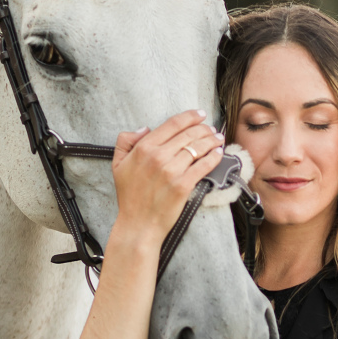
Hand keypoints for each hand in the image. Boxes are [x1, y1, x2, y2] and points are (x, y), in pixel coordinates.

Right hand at [111, 110, 223, 244]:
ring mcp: (172, 171)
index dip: (190, 116)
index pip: (172, 124)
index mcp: (143, 148)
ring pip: (198, 147)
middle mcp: (158, 157)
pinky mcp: (183, 185)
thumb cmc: (129, 196)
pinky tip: (219, 153)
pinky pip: (204, 166)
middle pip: (189, 134)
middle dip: (204, 128)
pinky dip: (214, 157)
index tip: (200, 114)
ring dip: (212, 140)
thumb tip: (144, 128)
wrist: (138, 224)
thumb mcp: (117, 164)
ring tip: (218, 138)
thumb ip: (125, 141)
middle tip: (211, 128)